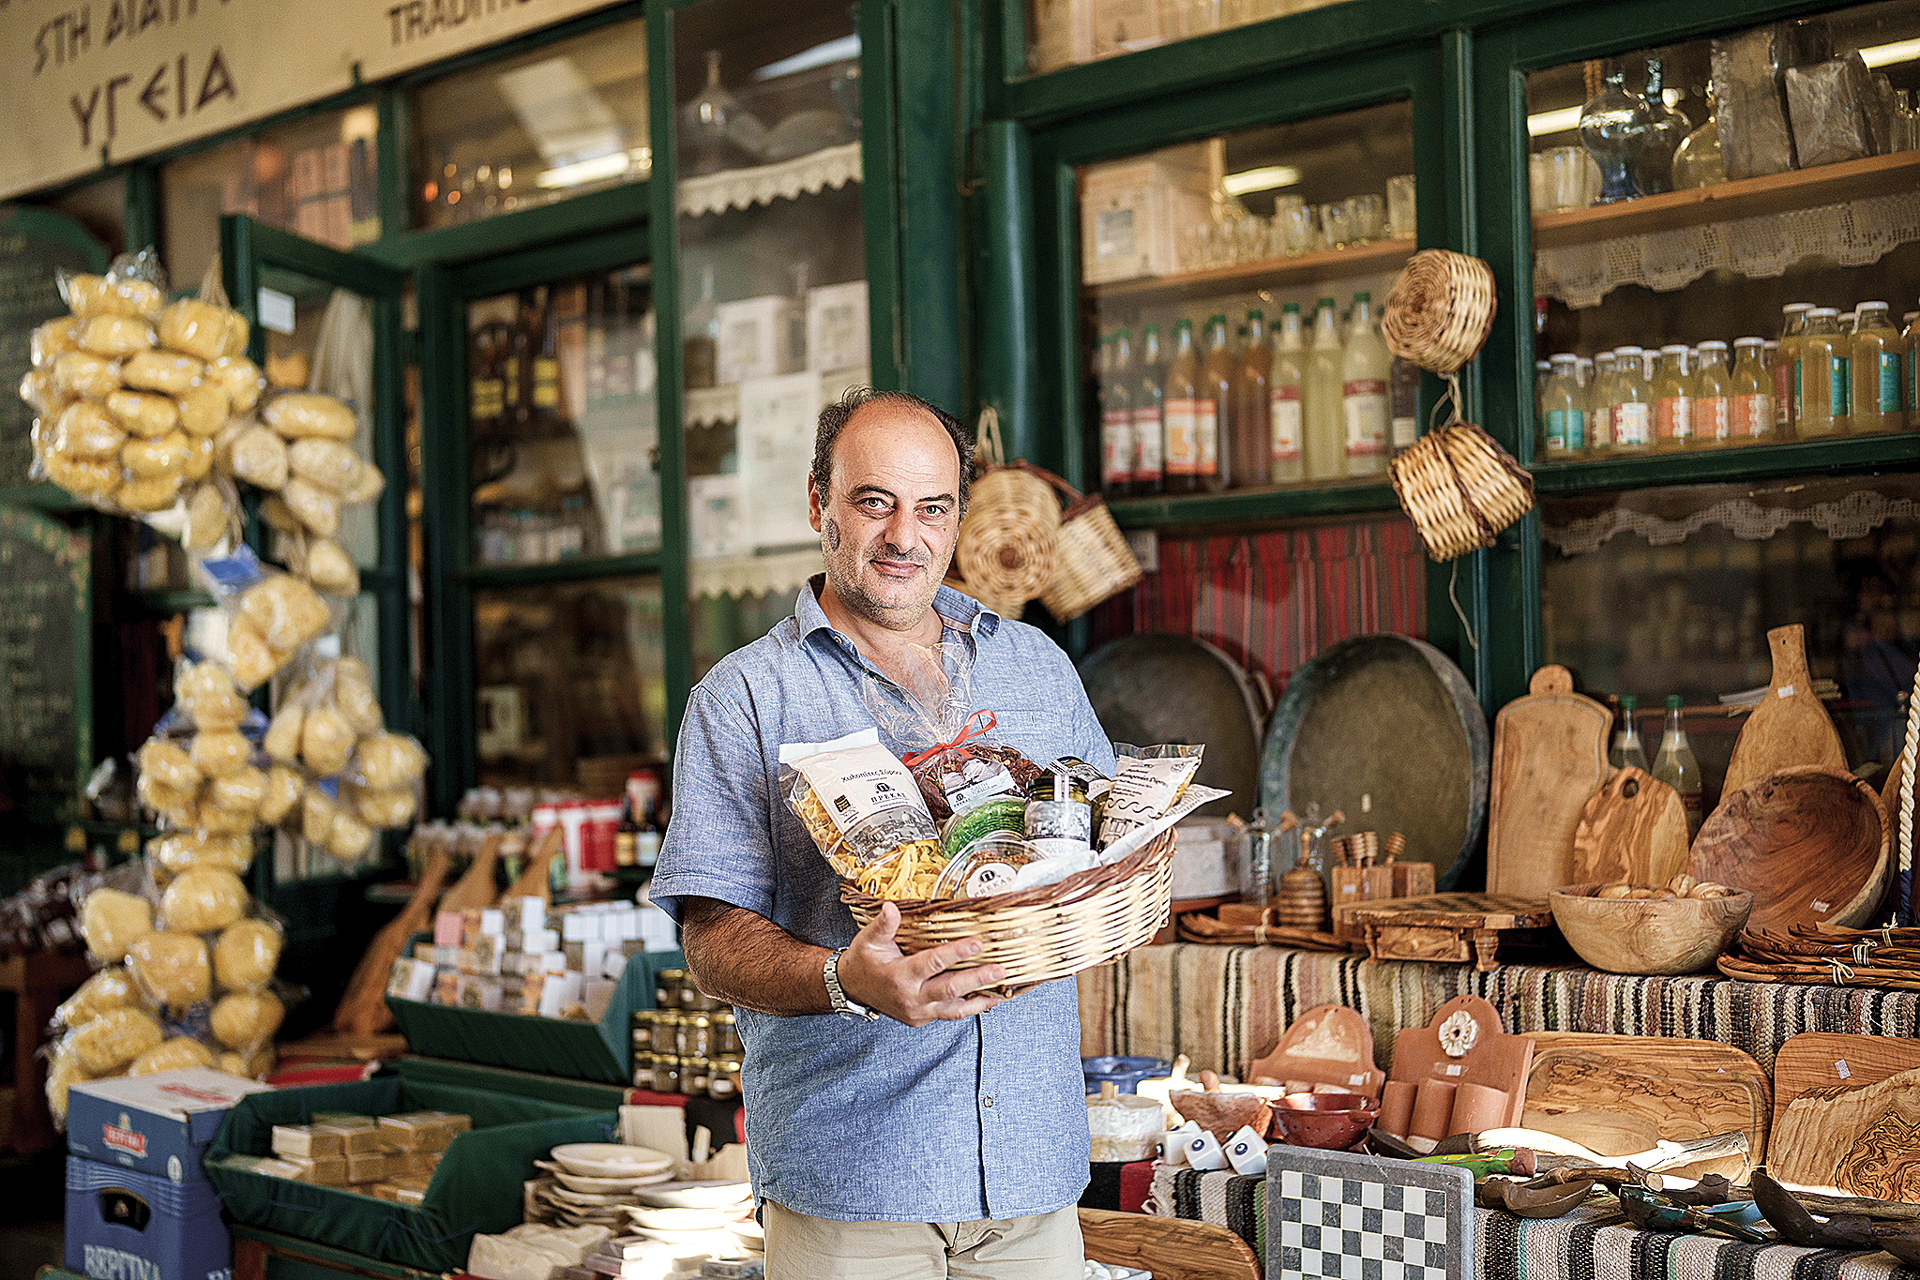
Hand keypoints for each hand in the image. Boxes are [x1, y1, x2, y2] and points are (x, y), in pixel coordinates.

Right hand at [834, 903, 1007, 1025]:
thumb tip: (891, 907)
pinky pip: (951, 1015)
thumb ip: (883, 925)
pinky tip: (989, 999)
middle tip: (1000, 969)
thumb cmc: (863, 961)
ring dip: (980, 998)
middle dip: (977, 979)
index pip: (932, 964)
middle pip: (949, 989)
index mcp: (899, 976)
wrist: (852, 989)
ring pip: (954, 1008)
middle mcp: (911, 998)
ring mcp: (919, 1012)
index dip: (955, 953)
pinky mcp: (923, 1018)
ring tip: (1002, 987)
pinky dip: (971, 1008)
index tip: (977, 944)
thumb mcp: (868, 940)